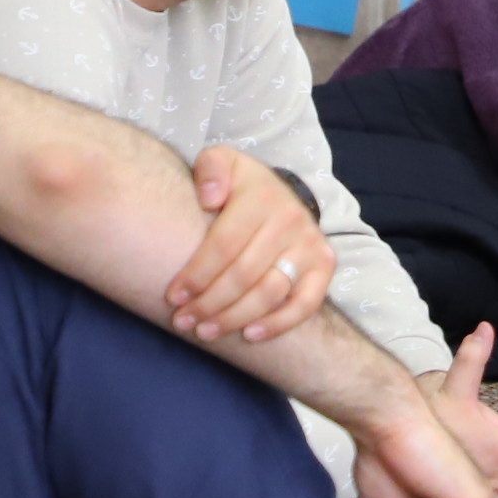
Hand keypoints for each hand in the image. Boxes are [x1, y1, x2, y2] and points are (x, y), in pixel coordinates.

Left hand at [165, 146, 331, 341]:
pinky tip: (249, 335)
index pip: (223, 245)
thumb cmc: (240, 187)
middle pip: (243, 275)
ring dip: (234, 318)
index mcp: (261, 196)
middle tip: (184, 321)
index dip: (196, 275)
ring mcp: (310, 244)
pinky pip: (305, 304)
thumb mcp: (222, 162)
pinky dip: (278, 324)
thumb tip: (209, 198)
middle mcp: (290, 220)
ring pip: (270, 293)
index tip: (173, 297)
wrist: (282, 193)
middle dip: (209, 304)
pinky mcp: (324, 265)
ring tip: (206, 331)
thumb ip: (210, 168)